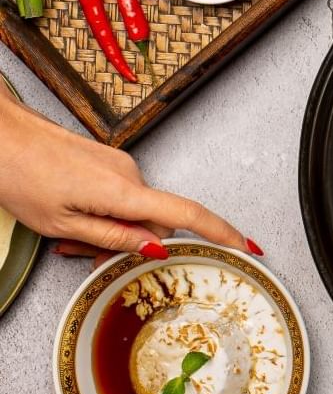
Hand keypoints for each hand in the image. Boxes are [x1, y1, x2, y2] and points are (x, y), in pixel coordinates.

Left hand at [0, 90, 258, 259]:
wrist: (1, 136)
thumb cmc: (20, 174)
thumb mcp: (62, 224)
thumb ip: (112, 238)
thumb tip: (153, 248)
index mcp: (124, 191)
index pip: (187, 214)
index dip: (222, 232)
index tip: (246, 246)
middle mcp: (130, 174)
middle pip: (153, 224)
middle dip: (128, 246)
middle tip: (84, 257)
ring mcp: (121, 166)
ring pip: (134, 212)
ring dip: (110, 231)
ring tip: (68, 237)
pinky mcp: (109, 163)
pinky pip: (121, 197)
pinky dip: (104, 214)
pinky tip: (73, 217)